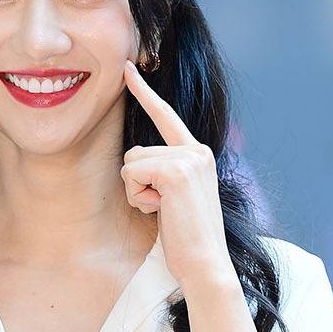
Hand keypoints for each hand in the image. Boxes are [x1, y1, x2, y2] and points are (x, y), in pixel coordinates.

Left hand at [121, 59, 236, 292]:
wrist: (205, 262)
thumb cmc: (187, 236)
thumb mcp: (176, 196)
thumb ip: (164, 172)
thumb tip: (136, 163)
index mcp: (196, 154)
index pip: (165, 115)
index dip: (144, 92)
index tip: (128, 69)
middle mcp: (195, 150)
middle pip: (135, 151)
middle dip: (137, 183)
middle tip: (163, 206)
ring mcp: (188, 158)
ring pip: (130, 163)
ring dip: (136, 191)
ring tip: (163, 209)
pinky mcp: (175, 171)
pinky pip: (131, 174)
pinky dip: (137, 196)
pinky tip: (161, 210)